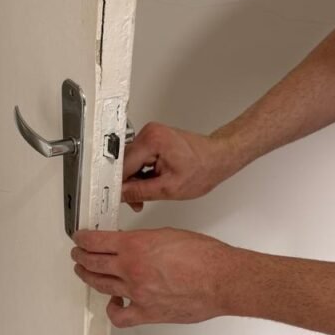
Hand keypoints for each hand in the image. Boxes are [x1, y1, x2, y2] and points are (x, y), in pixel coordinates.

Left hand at [71, 227, 237, 326]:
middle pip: (93, 263)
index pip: (96, 242)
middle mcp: (131, 269)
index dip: (83, 239)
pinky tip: (113, 303)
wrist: (221, 279)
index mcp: (135, 246)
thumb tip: (131, 245)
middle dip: (81, 257)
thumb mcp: (167, 234)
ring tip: (85, 272)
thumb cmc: (204, 257)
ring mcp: (136, 293)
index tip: (79, 238)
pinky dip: (112, 310)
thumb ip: (143, 241)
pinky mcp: (147, 313)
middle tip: (78, 253)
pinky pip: (120, 316)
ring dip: (89, 277)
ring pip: (101, 285)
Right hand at [122, 122, 238, 210]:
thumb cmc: (203, 169)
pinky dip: (141, 173)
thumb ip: (140, 192)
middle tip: (137, 201)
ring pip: (129, 162)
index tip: (117, 198)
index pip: (122, 165)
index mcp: (152, 141)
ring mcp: (150, 135)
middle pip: (124, 163)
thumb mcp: (169, 188)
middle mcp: (149, 133)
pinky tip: (152, 181)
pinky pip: (137, 159)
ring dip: (135, 180)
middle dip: (128, 184)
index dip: (119, 185)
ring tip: (151, 190)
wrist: (217, 158)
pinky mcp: (152, 140)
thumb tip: (121, 194)